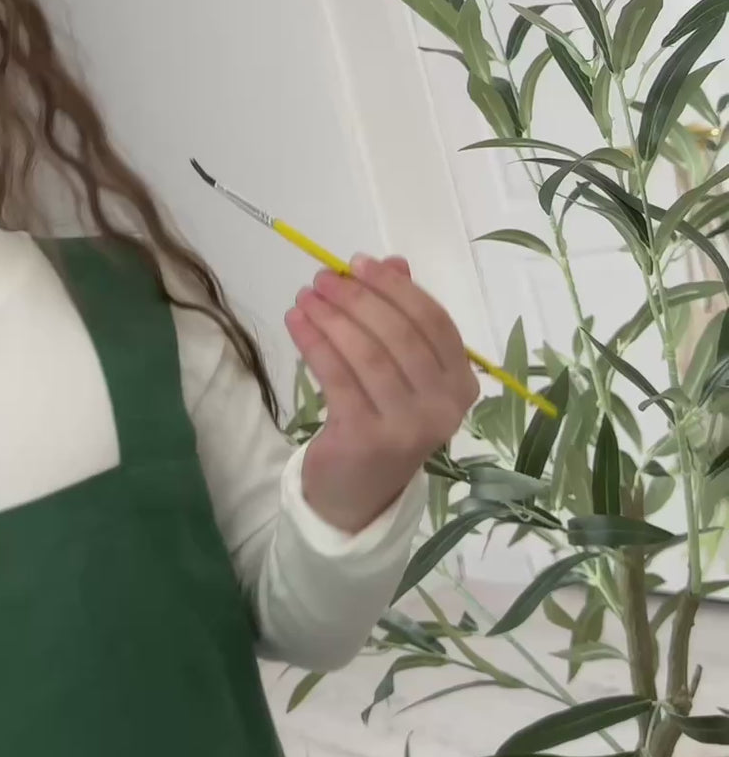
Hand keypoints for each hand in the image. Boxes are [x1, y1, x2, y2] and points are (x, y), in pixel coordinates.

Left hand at [285, 254, 479, 535]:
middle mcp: (444, 406)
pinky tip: (296, 324)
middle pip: (399, 334)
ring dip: (331, 318)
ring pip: (366, 353)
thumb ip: (401, 317)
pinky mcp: (367, 438)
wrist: (359, 493)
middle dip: (357, 298)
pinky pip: (338, 377)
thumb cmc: (383, 421)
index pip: (433, 322)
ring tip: (304, 297)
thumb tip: (392, 262)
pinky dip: (314, 343)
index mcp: (462, 384)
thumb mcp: (400, 371)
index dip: (396, 288)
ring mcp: (408, 426)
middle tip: (322, 278)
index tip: (358, 263)